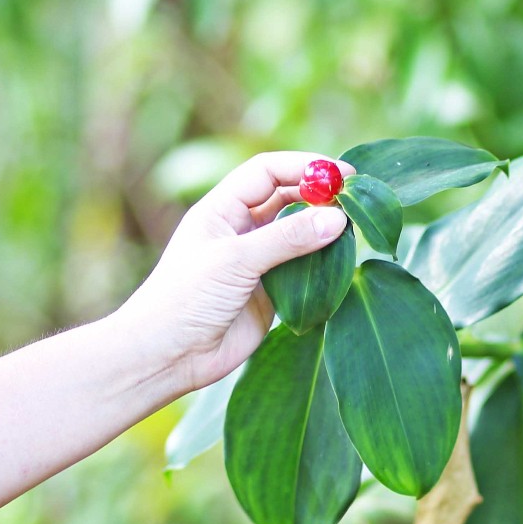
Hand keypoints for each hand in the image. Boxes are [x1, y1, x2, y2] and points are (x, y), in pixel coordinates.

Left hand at [113, 151, 352, 397]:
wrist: (167, 356)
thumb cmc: (186, 298)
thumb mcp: (235, 260)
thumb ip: (287, 239)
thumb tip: (337, 218)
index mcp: (221, 210)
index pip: (267, 172)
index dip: (303, 167)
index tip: (341, 174)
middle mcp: (240, 230)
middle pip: (287, 199)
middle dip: (319, 195)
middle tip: (355, 199)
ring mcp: (256, 263)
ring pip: (299, 235)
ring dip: (324, 230)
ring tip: (354, 229)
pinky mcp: (270, 294)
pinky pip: (303, 271)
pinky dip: (323, 265)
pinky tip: (342, 263)